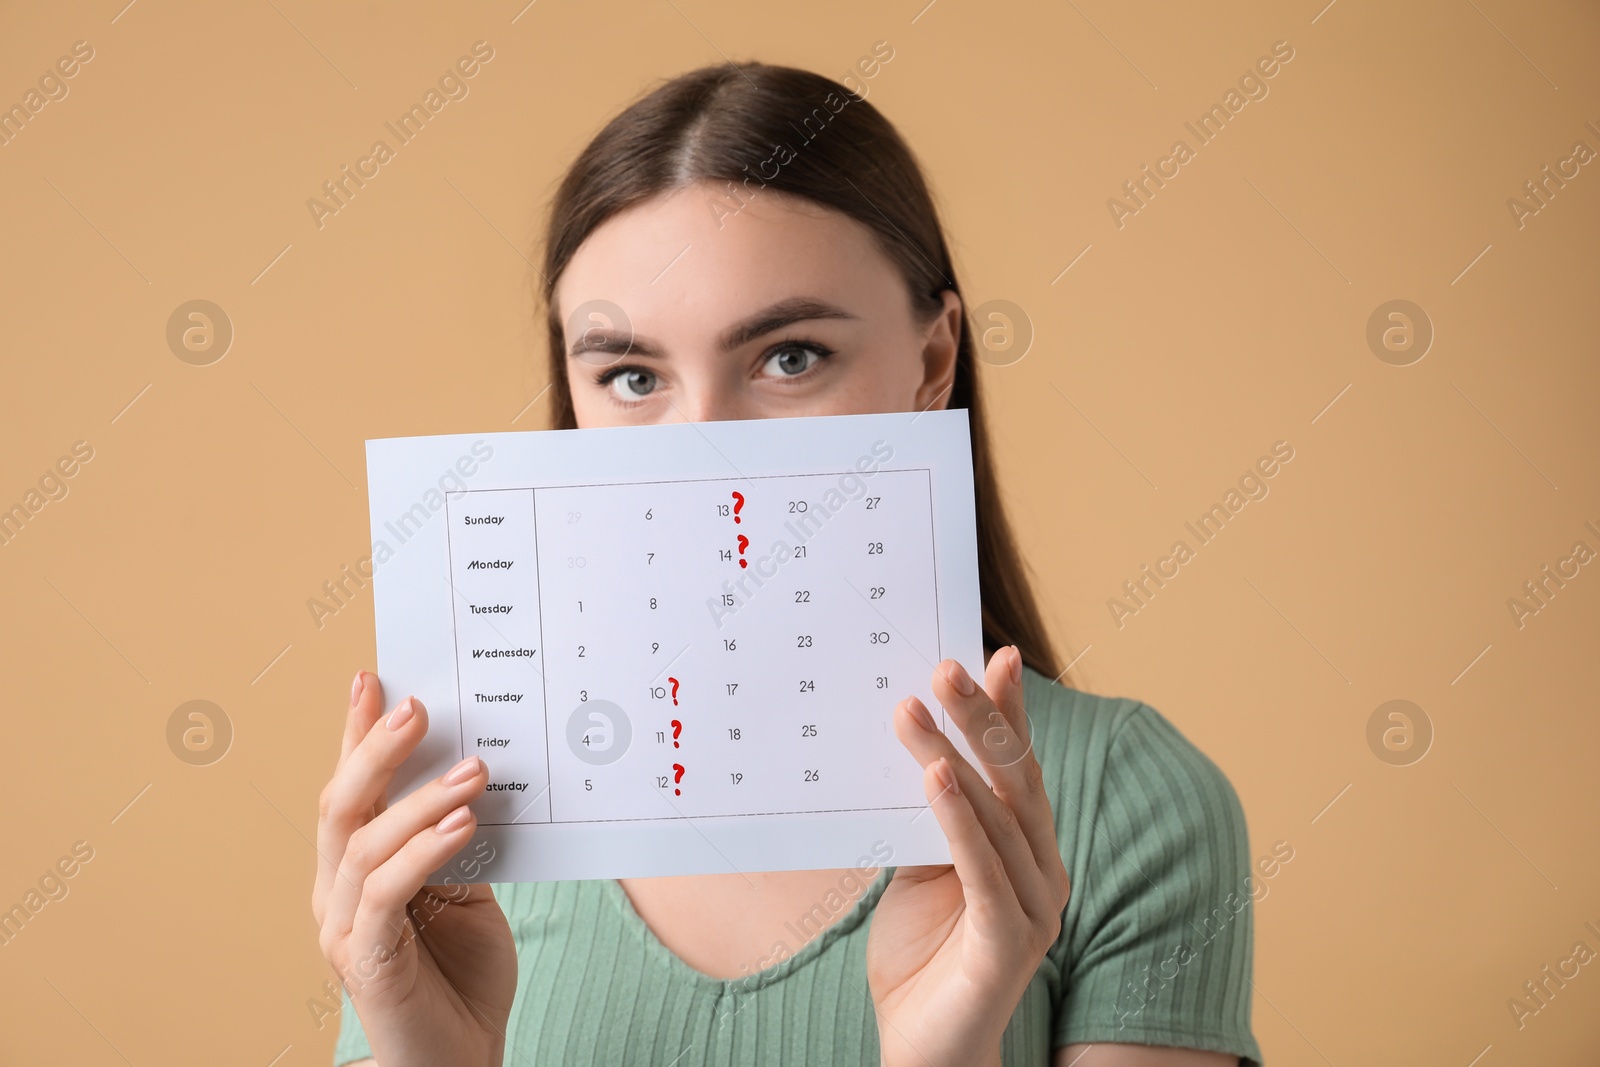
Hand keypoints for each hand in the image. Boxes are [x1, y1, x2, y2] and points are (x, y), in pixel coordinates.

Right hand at [311, 670, 517, 1066]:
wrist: (463, 1058)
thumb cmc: (462, 974)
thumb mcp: (468, 889)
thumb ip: (457, 838)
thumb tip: (474, 769)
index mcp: (357, 868)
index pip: (353, 789)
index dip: (356, 734)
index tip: (373, 678)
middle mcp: (338, 891)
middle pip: (340, 804)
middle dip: (376, 748)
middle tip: (417, 706)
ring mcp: (344, 927)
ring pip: (363, 843)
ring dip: (420, 798)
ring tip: (473, 770)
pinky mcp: (367, 961)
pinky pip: (386, 893)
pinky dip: (423, 852)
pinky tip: (463, 825)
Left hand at [868, 647, 1070, 1066]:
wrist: (921, 1049)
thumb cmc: (921, 958)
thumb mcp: (918, 872)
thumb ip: (928, 819)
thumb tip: (911, 746)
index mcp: (1026, 851)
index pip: (1018, 768)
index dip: (1009, 712)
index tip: (995, 655)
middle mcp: (1043, 872)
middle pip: (1014, 780)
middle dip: (982, 718)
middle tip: (946, 666)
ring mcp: (1033, 909)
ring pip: (995, 816)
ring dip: (951, 756)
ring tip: (911, 711)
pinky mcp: (1008, 944)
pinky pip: (984, 870)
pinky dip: (960, 820)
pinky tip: (936, 778)